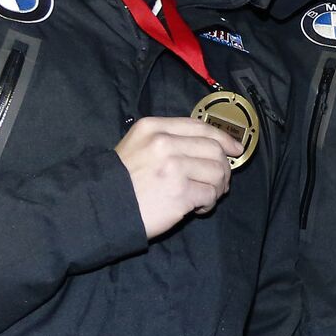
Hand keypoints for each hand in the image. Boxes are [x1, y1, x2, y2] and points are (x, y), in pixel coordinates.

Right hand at [115, 116, 243, 238]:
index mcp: (153, 128)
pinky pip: (210, 194)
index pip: (200, 126)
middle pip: (214, 149)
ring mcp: (173, 167)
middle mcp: (164, 144)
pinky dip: (208, 203)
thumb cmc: (121, 181)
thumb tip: (214, 146)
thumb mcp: (138, 146)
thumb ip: (169, 140)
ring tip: (203, 197)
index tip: (235, 149)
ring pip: (217, 172)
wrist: (100, 208)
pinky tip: (196, 208)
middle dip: (222, 168)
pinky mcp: (180, 192)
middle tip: (217, 183)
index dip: (223, 138)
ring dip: (217, 187)